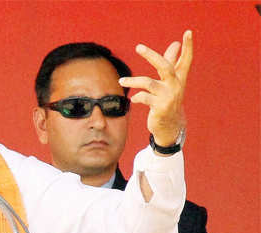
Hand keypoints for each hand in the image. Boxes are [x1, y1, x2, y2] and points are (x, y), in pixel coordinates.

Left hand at [119, 30, 192, 146]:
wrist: (170, 125)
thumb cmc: (168, 99)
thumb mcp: (170, 82)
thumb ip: (171, 62)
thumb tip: (175, 44)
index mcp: (179, 77)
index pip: (186, 60)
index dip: (188, 46)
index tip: (188, 32)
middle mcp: (176, 85)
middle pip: (164, 66)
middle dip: (151, 55)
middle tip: (138, 47)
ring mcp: (168, 96)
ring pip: (147, 83)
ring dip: (132, 81)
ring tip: (121, 80)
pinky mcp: (160, 107)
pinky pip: (143, 97)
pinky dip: (136, 97)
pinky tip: (133, 99)